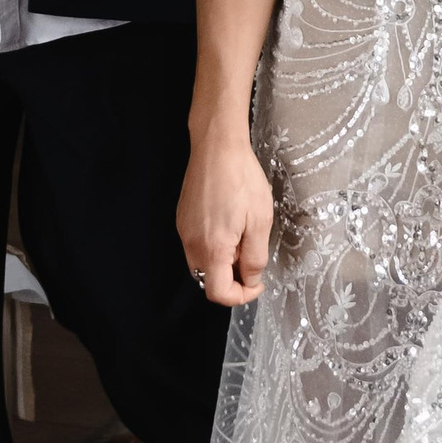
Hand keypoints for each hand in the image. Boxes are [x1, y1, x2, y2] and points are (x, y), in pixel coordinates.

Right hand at [179, 124, 273, 306]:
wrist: (216, 146)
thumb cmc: (241, 178)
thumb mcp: (260, 220)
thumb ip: (255, 257)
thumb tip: (251, 279)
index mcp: (212, 248)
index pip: (218, 293)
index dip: (241, 296)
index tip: (257, 282)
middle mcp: (191, 244)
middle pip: (208, 280)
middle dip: (232, 277)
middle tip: (251, 254)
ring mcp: (183, 231)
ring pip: (202, 263)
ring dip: (222, 261)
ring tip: (241, 234)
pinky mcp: (182, 219)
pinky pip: (196, 245)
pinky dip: (213, 246)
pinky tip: (228, 222)